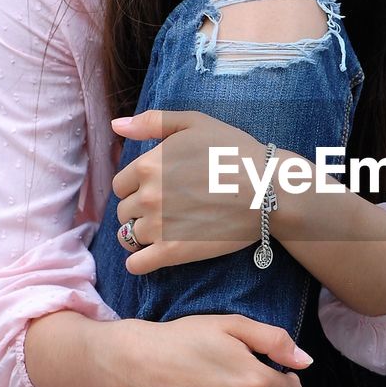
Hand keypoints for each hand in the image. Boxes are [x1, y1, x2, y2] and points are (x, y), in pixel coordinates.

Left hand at [110, 109, 274, 274]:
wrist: (268, 191)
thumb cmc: (236, 153)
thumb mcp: (195, 123)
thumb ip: (153, 122)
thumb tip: (117, 125)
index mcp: (149, 165)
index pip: (121, 184)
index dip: (137, 187)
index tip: (159, 190)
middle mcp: (148, 196)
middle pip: (124, 211)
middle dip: (140, 211)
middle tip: (168, 210)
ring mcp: (159, 226)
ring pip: (129, 237)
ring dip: (141, 236)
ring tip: (165, 231)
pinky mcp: (172, 252)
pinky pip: (137, 264)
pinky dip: (139, 262)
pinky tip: (152, 256)